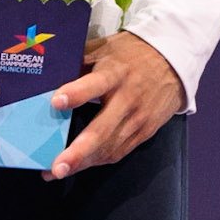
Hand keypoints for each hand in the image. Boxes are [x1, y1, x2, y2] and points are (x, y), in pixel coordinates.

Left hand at [44, 31, 184, 178]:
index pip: (95, 83)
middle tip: (57, 167)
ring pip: (110, 147)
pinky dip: (98, 160)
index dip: (76, 93)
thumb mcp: (104, 48)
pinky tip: (80, 165)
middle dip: (79, 151)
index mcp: (115, 72)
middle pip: (103, 129)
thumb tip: (46, 73)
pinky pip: (119, 151)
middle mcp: (127, 98)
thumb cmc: (130, 54)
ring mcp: (138, 118)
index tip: (56, 102)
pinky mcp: (145, 132)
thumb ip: (79, 61)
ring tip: (58, 171)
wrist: (172, 63)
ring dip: (84, 163)